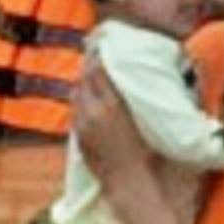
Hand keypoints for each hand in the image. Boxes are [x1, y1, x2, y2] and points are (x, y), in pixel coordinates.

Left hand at [67, 62, 155, 206]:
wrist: (128, 181)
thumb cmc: (146, 153)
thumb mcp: (144, 120)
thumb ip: (134, 97)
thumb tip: (134, 78)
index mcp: (112, 105)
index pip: (98, 71)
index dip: (98, 54)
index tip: (102, 41)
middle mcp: (93, 112)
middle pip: (84, 79)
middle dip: (89, 64)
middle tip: (95, 52)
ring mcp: (83, 124)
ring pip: (77, 93)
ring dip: (84, 82)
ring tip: (93, 73)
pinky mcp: (78, 135)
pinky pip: (76, 109)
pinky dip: (81, 99)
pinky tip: (89, 98)